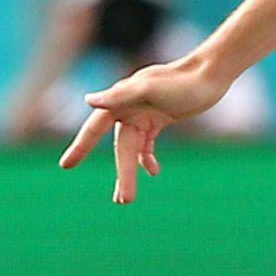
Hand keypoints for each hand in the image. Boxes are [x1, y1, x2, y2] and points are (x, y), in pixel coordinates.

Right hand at [59, 58, 231, 203]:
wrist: (210, 74)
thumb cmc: (181, 80)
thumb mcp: (150, 88)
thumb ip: (119, 95)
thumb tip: (88, 101)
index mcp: (120, 100)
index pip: (95, 128)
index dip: (80, 147)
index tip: (65, 166)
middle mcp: (128, 108)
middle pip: (122, 148)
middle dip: (122, 174)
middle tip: (122, 201)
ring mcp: (143, 114)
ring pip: (133, 150)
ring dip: (131, 172)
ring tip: (126, 199)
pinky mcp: (159, 119)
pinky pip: (147, 144)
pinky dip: (148, 158)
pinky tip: (153, 172)